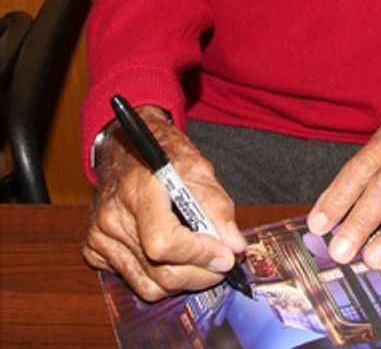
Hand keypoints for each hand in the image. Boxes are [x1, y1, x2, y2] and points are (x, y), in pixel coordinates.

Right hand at [81, 107, 245, 301]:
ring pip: (148, 285)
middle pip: (159, 271)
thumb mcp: (199, 170)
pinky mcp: (94, 250)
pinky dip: (159, 277)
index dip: (199, 255)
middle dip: (200, 275)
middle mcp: (114, 217)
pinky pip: (133, 280)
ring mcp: (99, 237)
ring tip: (203, 262)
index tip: (226, 256)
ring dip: (184, 281)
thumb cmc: (163, 156)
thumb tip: (234, 246)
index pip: (164, 243)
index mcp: (140, 191)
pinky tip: (174, 257)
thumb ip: (218, 208)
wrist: (125, 148)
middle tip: (223, 263)